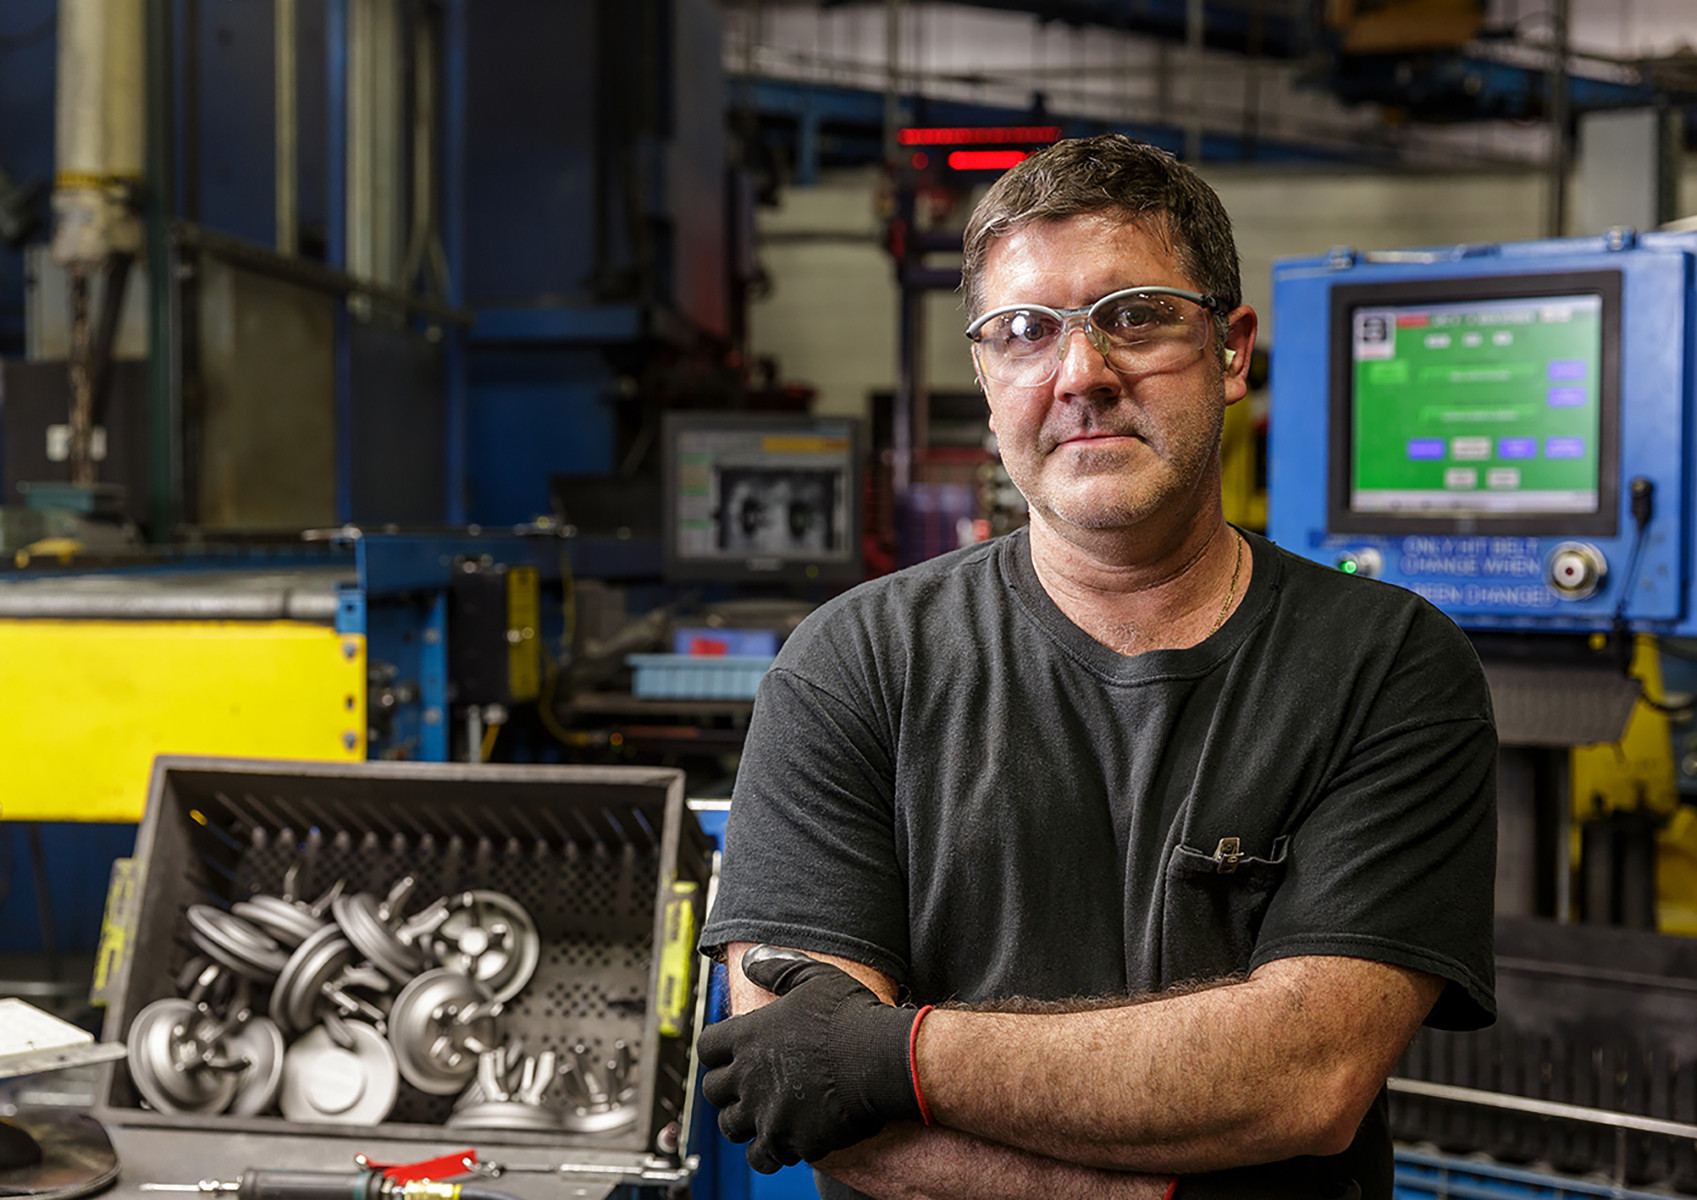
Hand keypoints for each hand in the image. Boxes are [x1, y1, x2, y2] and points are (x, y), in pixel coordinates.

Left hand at [698, 946, 923, 1172]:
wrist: (882, 1059)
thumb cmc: (850, 1016)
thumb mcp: (813, 977)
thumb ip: (776, 968)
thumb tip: (750, 959)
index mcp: (748, 1036)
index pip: (707, 1047)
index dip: (717, 1050)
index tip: (732, 1053)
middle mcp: (748, 1076)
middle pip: (712, 1090)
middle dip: (727, 1088)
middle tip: (749, 1085)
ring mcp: (765, 1112)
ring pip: (730, 1127)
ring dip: (743, 1121)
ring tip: (764, 1114)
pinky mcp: (787, 1141)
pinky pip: (762, 1157)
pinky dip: (768, 1152)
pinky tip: (785, 1139)